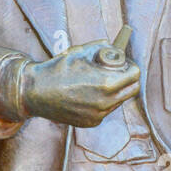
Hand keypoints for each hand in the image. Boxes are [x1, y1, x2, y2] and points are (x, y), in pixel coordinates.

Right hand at [20, 41, 139, 126]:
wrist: (35, 92)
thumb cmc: (58, 69)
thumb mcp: (81, 52)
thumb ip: (102, 48)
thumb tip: (114, 48)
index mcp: (106, 84)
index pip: (135, 75)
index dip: (130, 66)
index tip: (124, 63)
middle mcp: (106, 103)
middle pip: (132, 90)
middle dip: (127, 79)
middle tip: (118, 71)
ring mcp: (98, 115)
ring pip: (118, 101)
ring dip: (114, 90)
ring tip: (96, 81)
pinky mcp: (91, 123)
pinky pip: (105, 110)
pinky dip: (102, 101)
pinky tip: (86, 93)